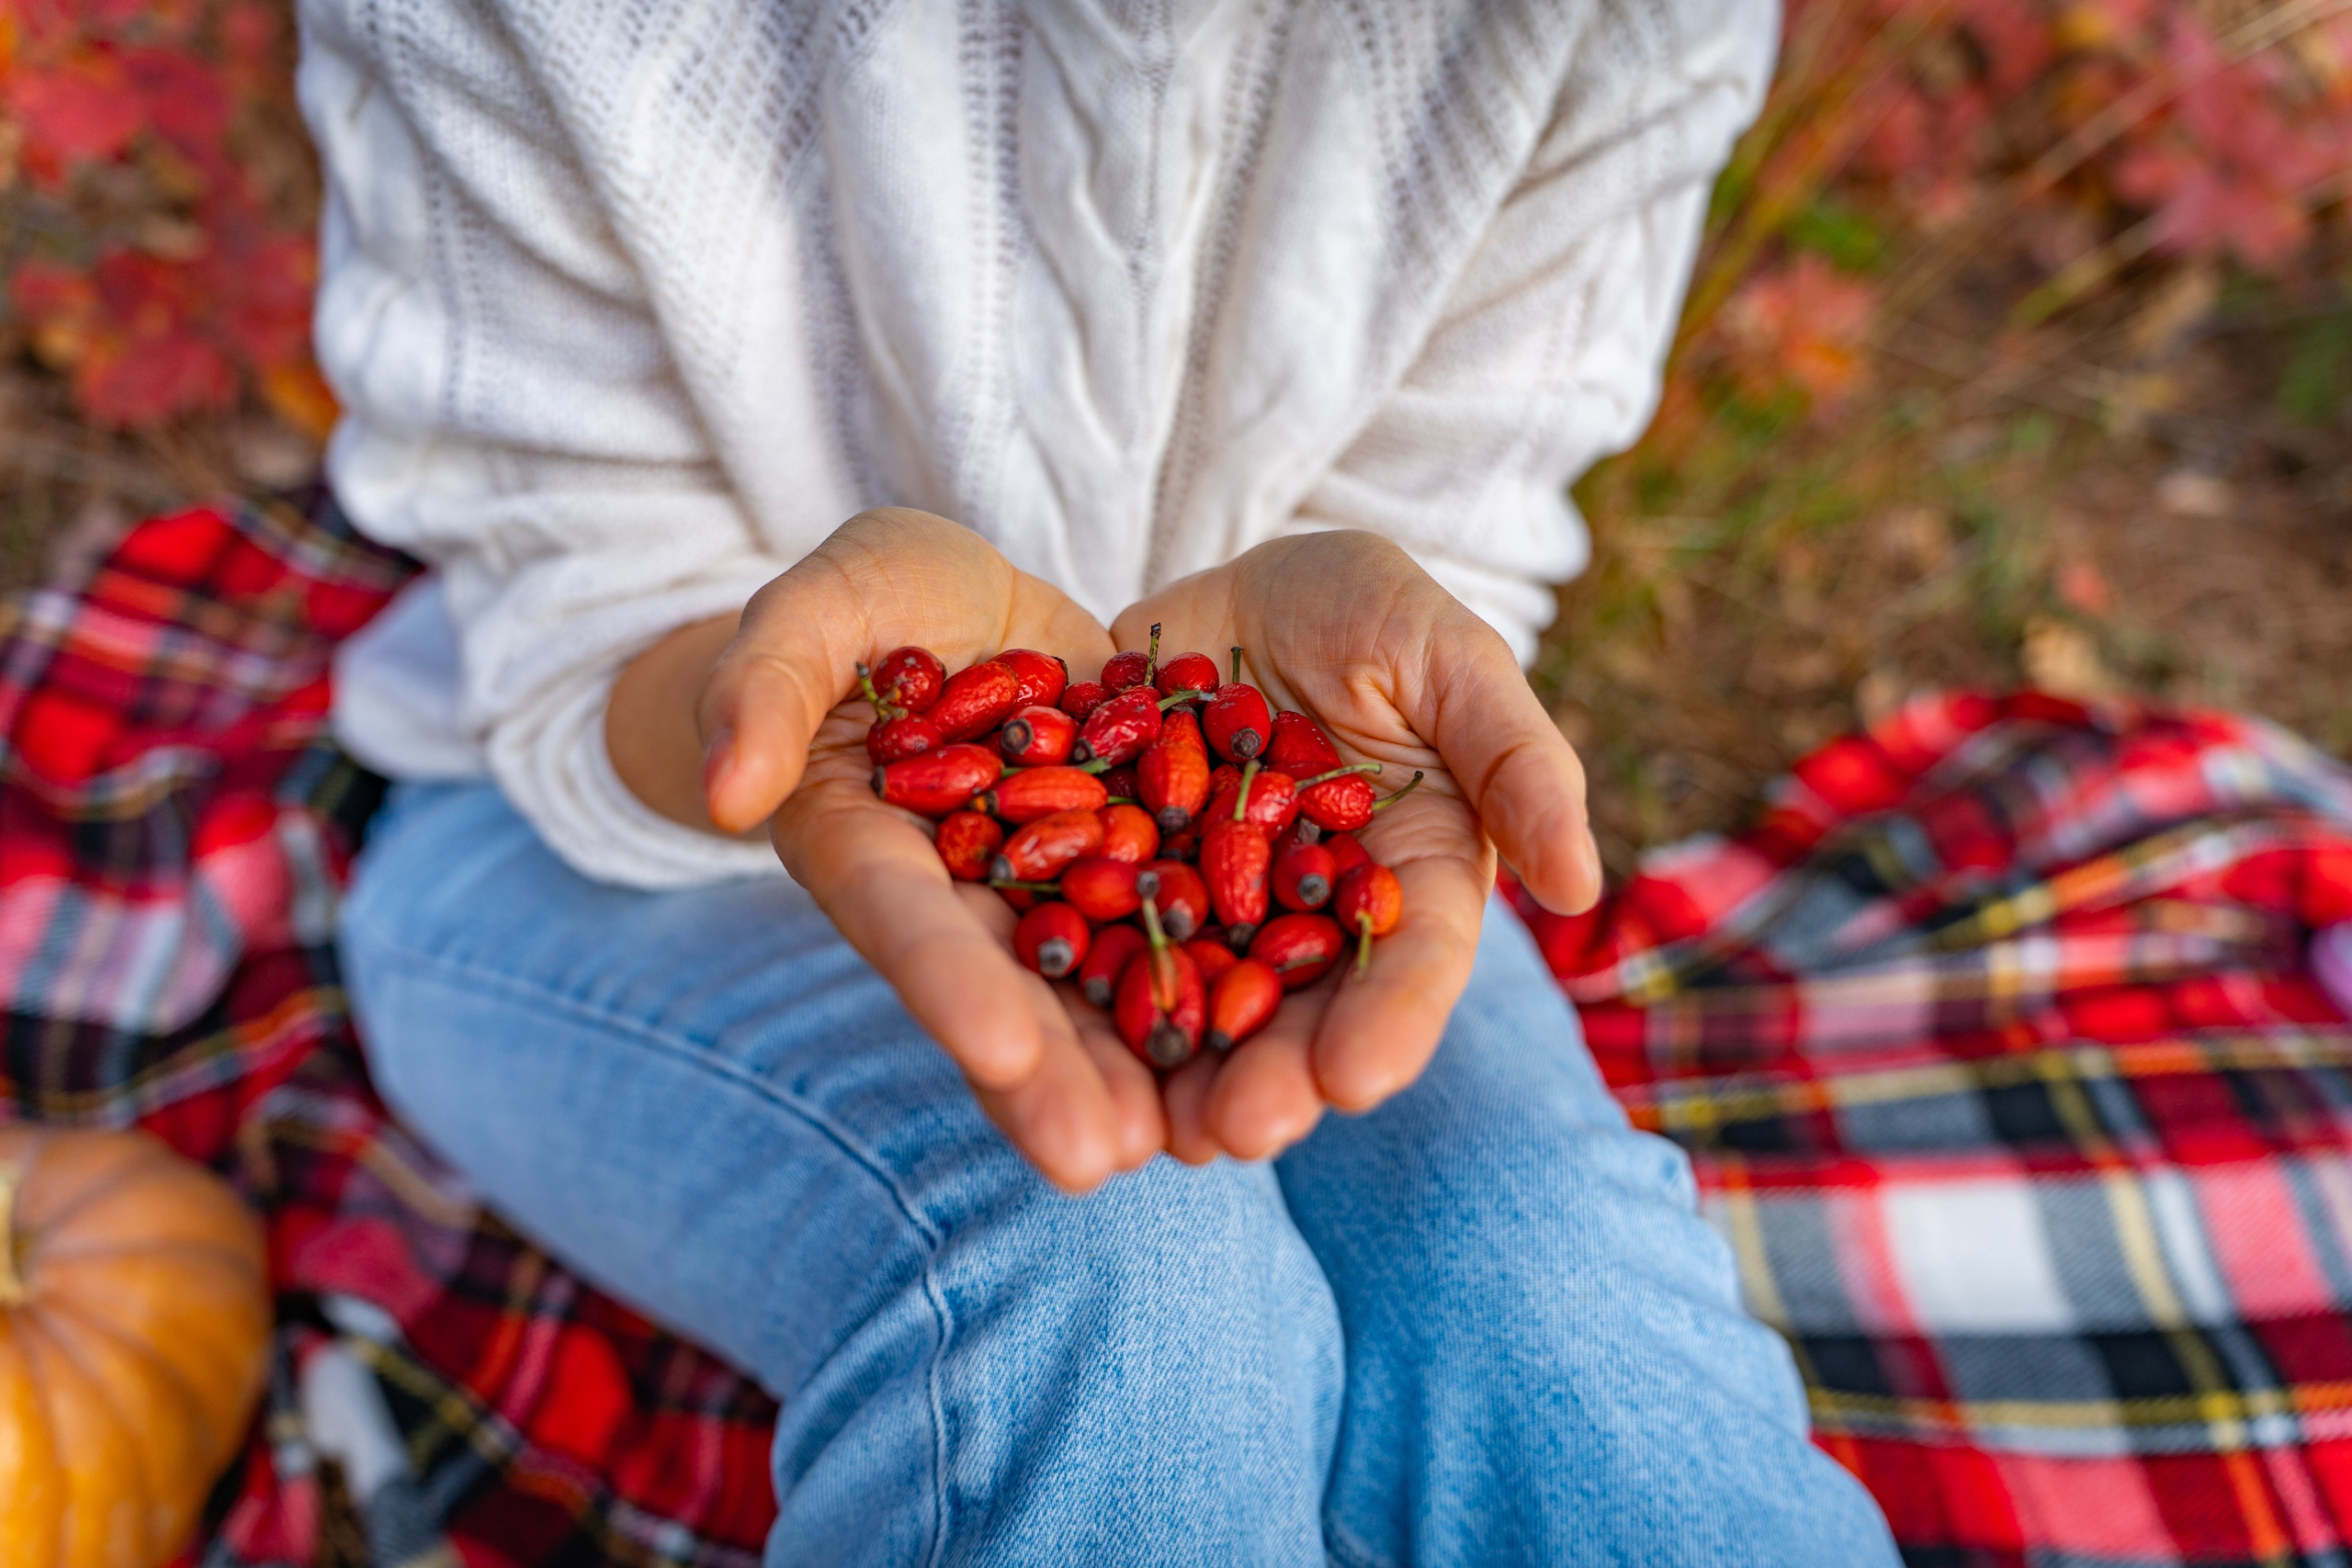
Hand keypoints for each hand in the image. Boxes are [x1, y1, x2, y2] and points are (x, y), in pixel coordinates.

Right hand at [690, 510, 1163, 1191]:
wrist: (980, 604)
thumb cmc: (877, 596)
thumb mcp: (823, 603)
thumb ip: (763, 683)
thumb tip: (724, 792)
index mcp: (867, 846)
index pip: (901, 920)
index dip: (945, 985)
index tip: (996, 1053)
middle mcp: (963, 898)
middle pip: (1002, 992)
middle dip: (1050, 1079)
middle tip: (1103, 1158)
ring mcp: (1052, 895)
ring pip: (1095, 991)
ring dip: (1141, 1069)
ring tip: (1203, 1141)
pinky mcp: (1135, 871)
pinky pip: (1176, 932)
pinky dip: (1218, 987)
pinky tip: (1274, 1050)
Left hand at [1111, 531, 1600, 1163]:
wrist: (1231, 586)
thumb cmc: (1368, 609)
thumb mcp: (1452, 656)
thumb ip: (1516, 759)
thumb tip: (1579, 882)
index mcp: (1409, 877)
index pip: (1413, 962)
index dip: (1389, 1024)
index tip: (1358, 1080)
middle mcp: (1309, 917)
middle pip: (1298, 1010)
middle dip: (1269, 1076)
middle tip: (1233, 1132)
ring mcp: (1209, 907)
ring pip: (1196, 1000)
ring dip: (1174, 1069)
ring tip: (1150, 1128)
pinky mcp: (1117, 881)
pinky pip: (1094, 941)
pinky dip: (1077, 994)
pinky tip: (1051, 1042)